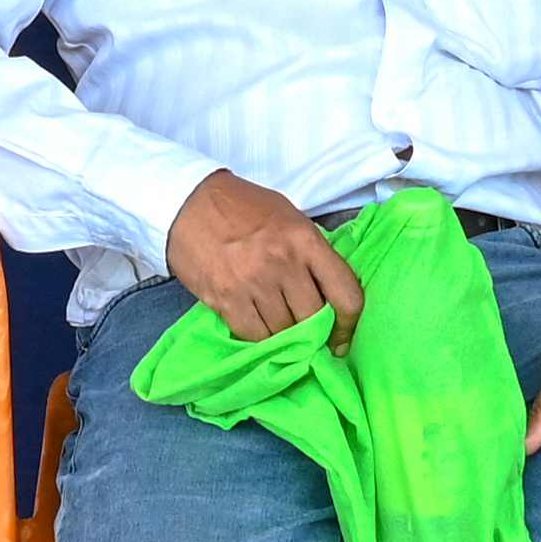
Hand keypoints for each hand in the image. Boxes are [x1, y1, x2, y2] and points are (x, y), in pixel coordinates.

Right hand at [163, 171, 359, 345]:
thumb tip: (331, 293)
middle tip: (310, 336)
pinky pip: (254, 336)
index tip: (343, 337)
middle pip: (314, 319)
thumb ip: (312, 253)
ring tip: (280, 326)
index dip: (350, 324)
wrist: (190, 203)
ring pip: (284, 331)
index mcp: (305, 239)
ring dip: (285, 335)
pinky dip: (260, 338)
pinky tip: (259, 326)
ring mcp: (254, 283)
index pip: (346, 293)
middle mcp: (283, 262)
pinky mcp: (226, 299)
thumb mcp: (290, 217)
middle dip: (315, 333)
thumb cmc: (244, 208)